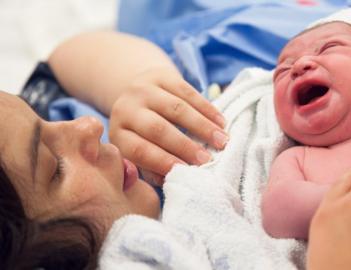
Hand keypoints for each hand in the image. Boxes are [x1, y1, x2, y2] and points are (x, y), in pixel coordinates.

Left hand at [109, 67, 227, 184]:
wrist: (136, 95)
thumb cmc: (143, 135)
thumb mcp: (139, 152)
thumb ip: (152, 168)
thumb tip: (173, 180)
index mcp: (119, 134)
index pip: (139, 150)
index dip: (163, 161)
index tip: (186, 172)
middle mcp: (126, 109)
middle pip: (158, 129)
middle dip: (185, 146)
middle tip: (207, 160)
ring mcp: (143, 90)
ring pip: (177, 109)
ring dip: (203, 126)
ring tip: (222, 141)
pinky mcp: (160, 75)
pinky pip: (187, 91)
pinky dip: (207, 108)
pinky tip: (221, 122)